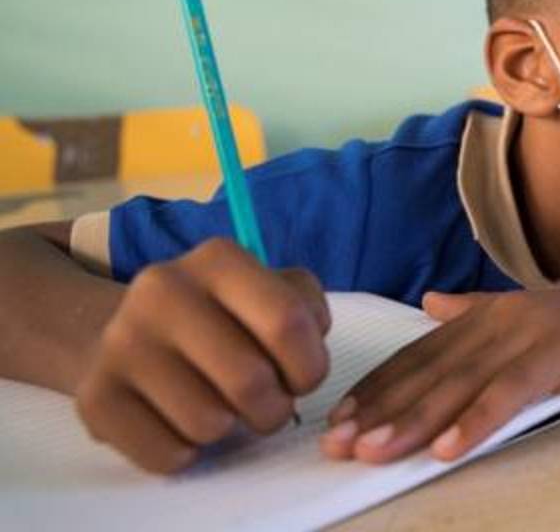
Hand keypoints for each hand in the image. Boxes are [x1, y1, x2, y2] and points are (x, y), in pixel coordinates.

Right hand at [74, 238, 330, 473]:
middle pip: (250, 380)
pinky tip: (182, 424)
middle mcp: (163, 290)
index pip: (287, 321)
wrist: (125, 333)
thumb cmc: (223, 318)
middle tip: (267, 404)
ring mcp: (122, 342)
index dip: (310, 366)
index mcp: (218, 260)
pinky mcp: (95, 397)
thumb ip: (305, 308)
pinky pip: (167, 453)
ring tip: (222, 408)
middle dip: (275, 408)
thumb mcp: (271, 291)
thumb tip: (308, 346)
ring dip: (230, 430)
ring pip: (208, 423)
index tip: (303, 377)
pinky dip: (188, 453)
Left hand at [319, 280, 559, 463]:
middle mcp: (498, 319)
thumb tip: (431, 304)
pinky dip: (477, 420)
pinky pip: (509, 392)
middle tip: (337, 445)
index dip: (377, 389)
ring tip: (374, 452)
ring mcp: (528, 334)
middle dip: (379, 409)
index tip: (340, 422)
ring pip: (458, 383)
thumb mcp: (530, 317)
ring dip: (413, 419)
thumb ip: (477, 311)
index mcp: (487, 314)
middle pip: (428, 370)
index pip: (419, 354)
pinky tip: (449, 449)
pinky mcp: (559, 353)